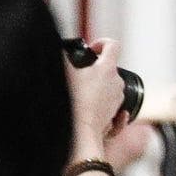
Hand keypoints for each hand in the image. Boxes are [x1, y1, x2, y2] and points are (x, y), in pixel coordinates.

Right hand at [66, 37, 128, 157]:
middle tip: (81, 73)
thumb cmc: (73, 102)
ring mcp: (118, 100)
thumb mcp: (64, 72)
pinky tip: (92, 105)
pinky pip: (111, 104)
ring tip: (82, 91)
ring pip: (111, 86)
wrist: (80, 131)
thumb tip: (57, 48)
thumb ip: (61, 56)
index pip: (113, 45)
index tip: (91, 50)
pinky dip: (102, 102)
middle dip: (97, 68)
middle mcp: (117, 83)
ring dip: (99, 86)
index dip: (102, 43)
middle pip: (111, 67)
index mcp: (107, 69)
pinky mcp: (115, 114)